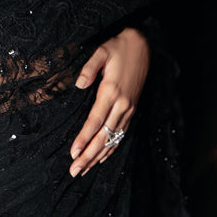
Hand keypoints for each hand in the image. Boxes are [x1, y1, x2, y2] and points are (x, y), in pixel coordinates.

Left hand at [69, 27, 149, 177]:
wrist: (143, 46)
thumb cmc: (118, 47)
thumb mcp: (102, 51)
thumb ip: (89, 68)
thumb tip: (79, 85)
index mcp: (111, 91)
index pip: (95, 121)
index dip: (84, 138)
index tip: (73, 153)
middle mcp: (122, 104)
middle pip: (103, 136)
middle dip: (88, 155)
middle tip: (74, 171)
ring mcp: (129, 108)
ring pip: (113, 138)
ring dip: (98, 156)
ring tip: (83, 170)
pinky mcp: (132, 109)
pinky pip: (121, 134)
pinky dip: (111, 148)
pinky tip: (102, 158)